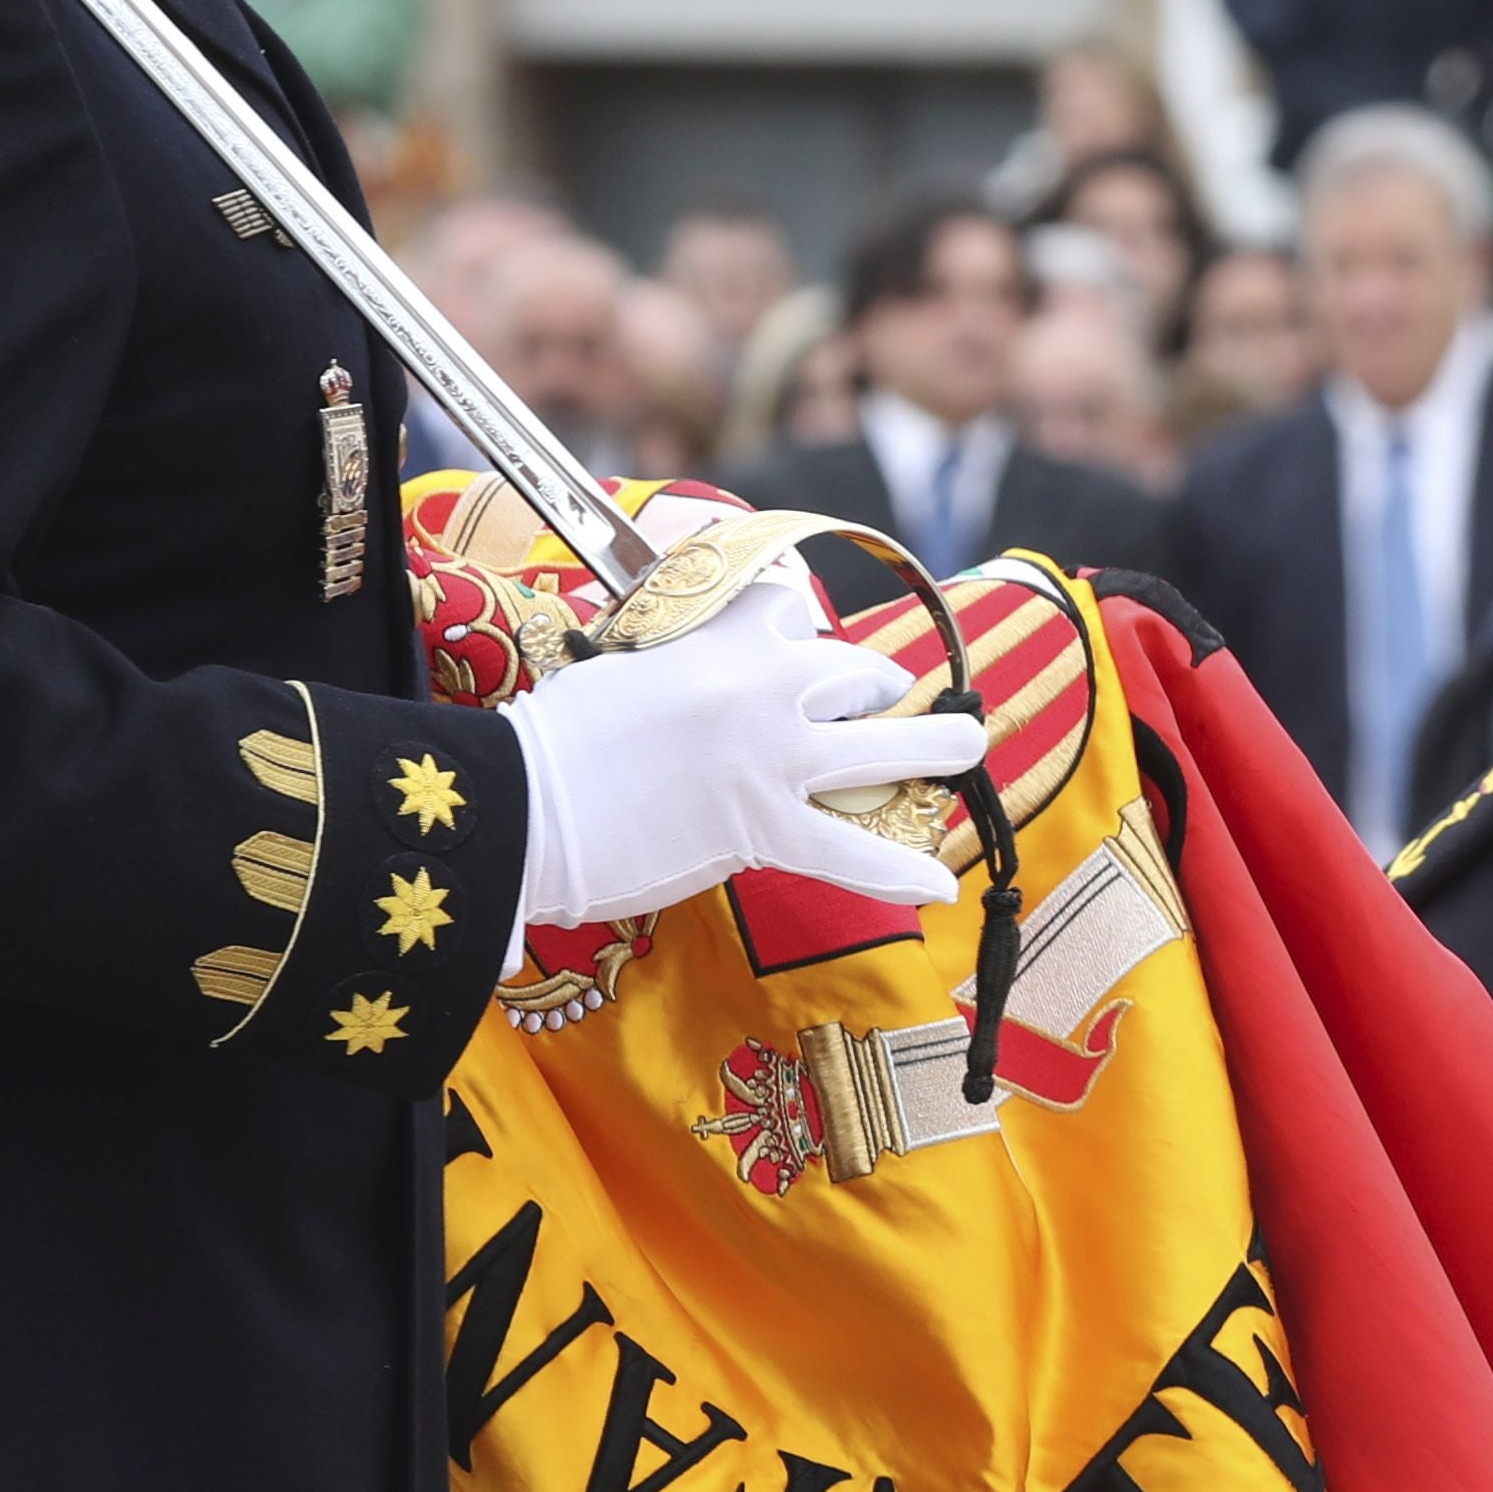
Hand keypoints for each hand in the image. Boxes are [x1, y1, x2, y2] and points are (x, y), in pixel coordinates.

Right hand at [508, 557, 985, 924]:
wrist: (524, 805)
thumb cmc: (554, 740)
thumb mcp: (618, 665)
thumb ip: (673, 661)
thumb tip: (688, 664)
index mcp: (719, 641)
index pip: (789, 606)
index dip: (799, 625)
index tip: (800, 638)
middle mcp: (763, 690)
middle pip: (855, 670)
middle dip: (876, 684)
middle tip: (880, 699)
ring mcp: (773, 761)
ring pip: (888, 747)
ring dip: (939, 746)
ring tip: (968, 747)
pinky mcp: (764, 829)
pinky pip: (852, 854)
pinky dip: (898, 873)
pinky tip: (937, 885)